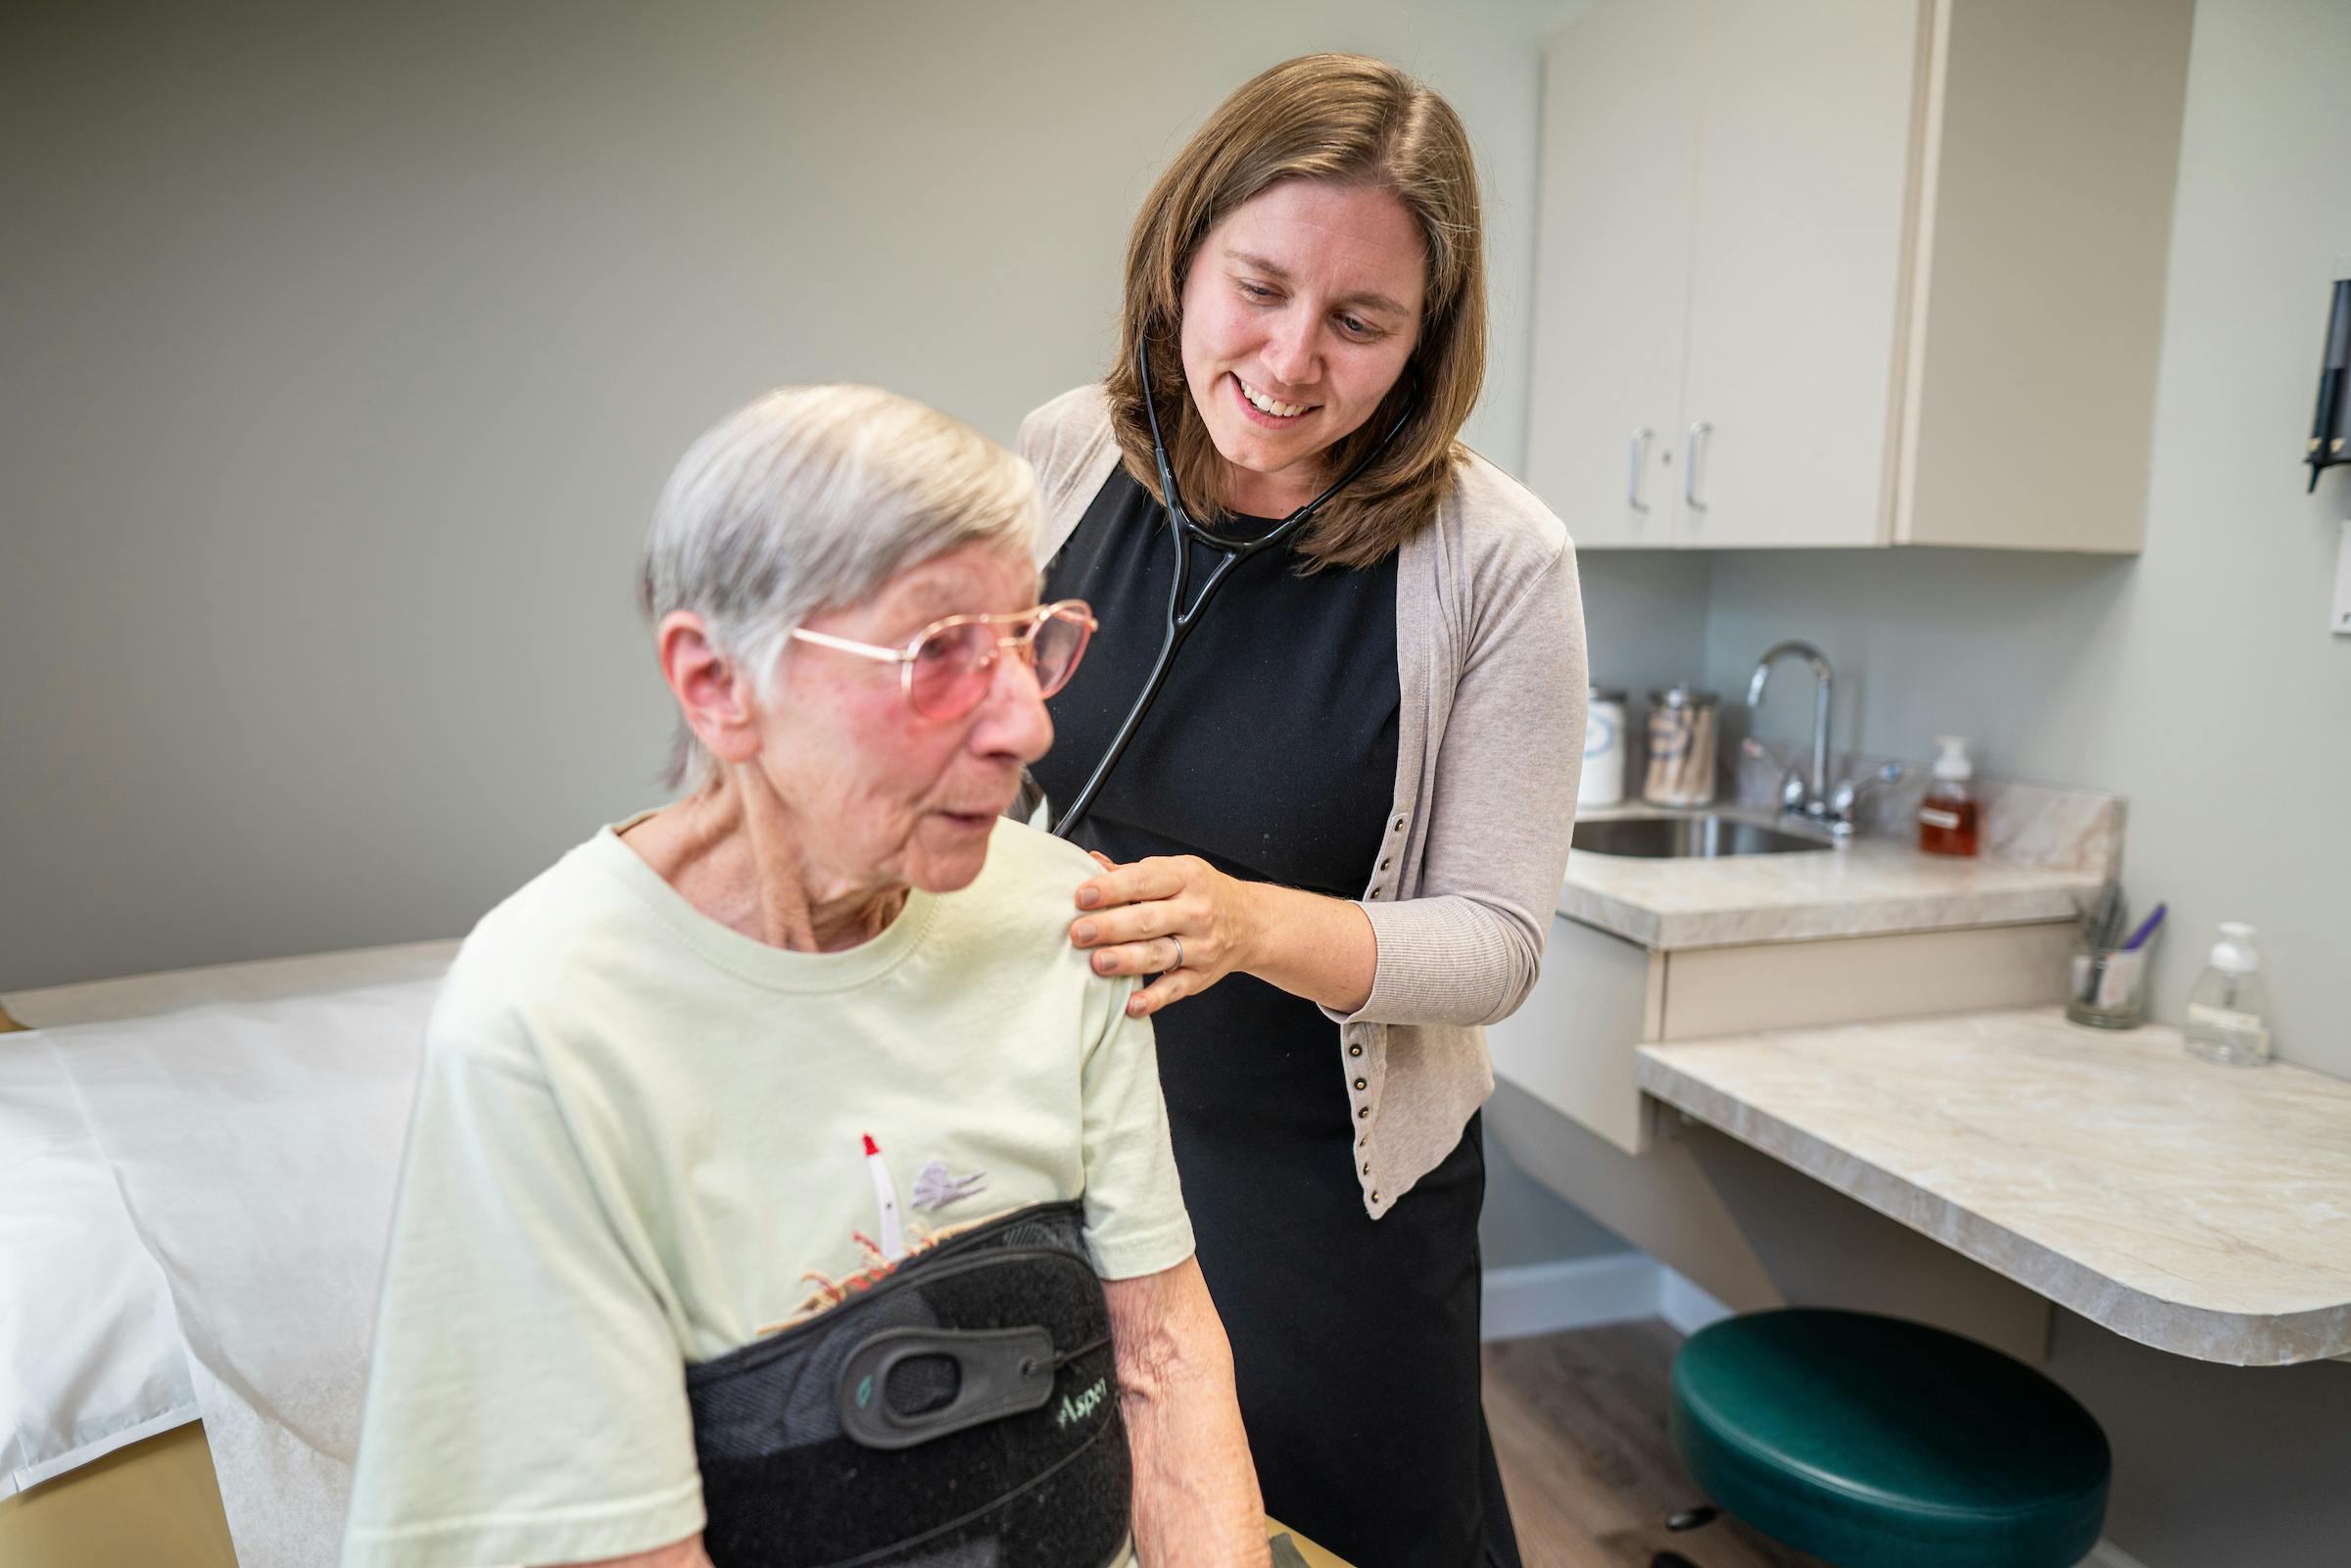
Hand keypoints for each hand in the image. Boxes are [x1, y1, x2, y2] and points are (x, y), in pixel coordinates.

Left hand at [1071, 852, 1258, 1017]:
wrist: (1250, 922)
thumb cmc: (1201, 893)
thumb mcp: (1175, 871)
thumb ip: (1131, 872)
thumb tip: (1090, 862)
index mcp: (1185, 877)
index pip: (1144, 881)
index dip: (1111, 889)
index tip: (1081, 897)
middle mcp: (1196, 911)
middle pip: (1149, 920)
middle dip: (1112, 927)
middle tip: (1080, 933)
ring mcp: (1201, 946)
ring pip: (1160, 954)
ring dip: (1127, 960)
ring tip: (1098, 963)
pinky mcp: (1201, 976)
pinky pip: (1176, 989)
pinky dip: (1154, 999)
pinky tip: (1131, 1004)